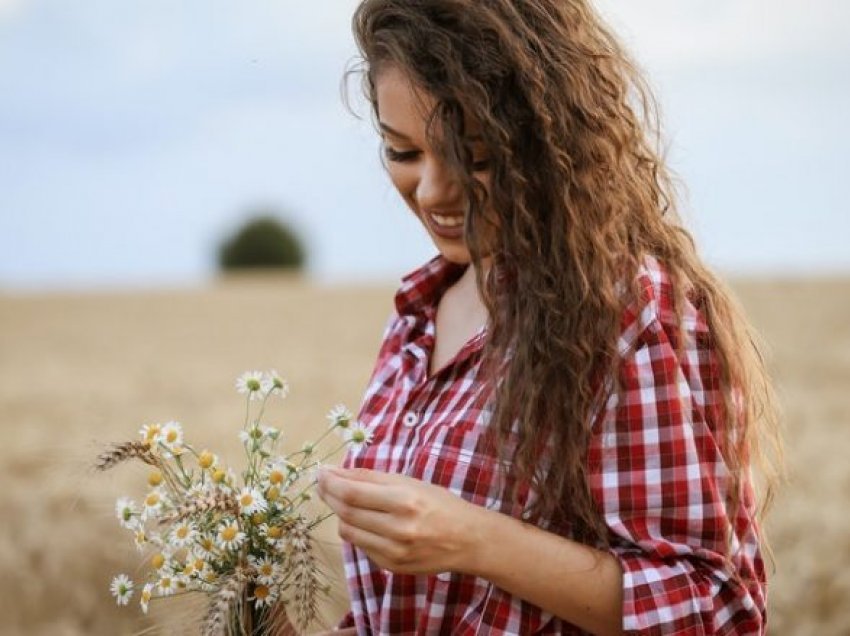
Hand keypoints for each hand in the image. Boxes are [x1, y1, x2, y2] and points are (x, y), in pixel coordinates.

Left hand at [316, 466, 486, 575]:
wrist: (467, 540)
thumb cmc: (439, 504)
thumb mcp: (409, 482)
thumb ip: (371, 478)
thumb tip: (335, 472)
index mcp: (405, 501)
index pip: (352, 493)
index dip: (331, 483)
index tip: (321, 472)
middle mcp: (398, 529)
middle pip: (346, 512)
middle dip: (329, 495)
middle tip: (322, 483)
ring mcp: (393, 552)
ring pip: (348, 531)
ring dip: (339, 514)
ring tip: (341, 499)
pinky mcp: (391, 567)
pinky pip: (361, 545)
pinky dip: (356, 530)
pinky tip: (363, 520)